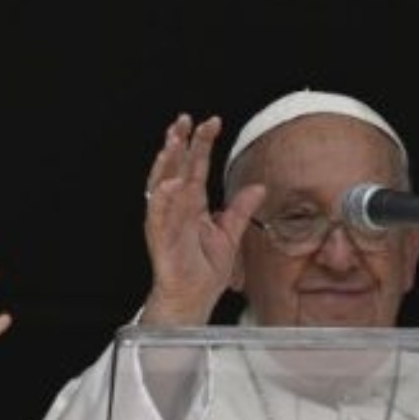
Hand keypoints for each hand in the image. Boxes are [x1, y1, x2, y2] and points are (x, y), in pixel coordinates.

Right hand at [139, 114, 266, 326]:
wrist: (193, 299)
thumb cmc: (204, 270)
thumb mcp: (230, 234)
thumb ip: (241, 209)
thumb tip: (258, 187)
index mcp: (192, 204)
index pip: (196, 166)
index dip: (203, 143)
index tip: (212, 122)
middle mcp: (177, 208)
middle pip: (177, 168)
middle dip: (180, 143)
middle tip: (185, 120)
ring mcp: (166, 221)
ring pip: (162, 184)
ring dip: (166, 162)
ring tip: (173, 141)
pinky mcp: (160, 239)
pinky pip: (159, 215)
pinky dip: (164, 199)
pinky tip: (172, 183)